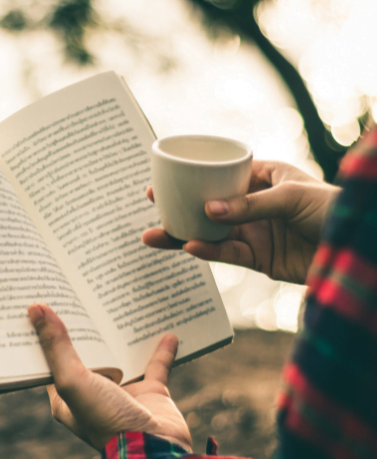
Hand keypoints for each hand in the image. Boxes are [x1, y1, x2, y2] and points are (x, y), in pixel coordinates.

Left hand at [28, 303, 190, 451]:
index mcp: (65, 396)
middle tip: (78, 293)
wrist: (155, 448)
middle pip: (87, 353)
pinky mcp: (150, 392)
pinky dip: (161, 349)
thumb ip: (56, 347)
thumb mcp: (73, 381)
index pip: (49, 360)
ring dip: (121, 334)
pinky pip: (156, 365)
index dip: (44, 335)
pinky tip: (167, 331)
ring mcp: (123, 392)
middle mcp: (92, 393)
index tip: (39, 305)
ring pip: (120, 355)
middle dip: (84, 327)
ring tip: (118, 302)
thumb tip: (35, 310)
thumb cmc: (106, 420)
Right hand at [143, 160, 339, 283]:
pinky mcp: (259, 259)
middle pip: (208, 205)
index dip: (192, 176)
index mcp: (264, 178)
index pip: (221, 174)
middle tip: (151, 206)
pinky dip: (208, 252)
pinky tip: (190, 247)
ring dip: (183, 234)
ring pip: (211, 233)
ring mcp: (255, 232)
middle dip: (178, 207)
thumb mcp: (292, 197)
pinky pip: (228, 255)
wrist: (358, 252)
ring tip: (154, 236)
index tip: (164, 178)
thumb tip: (208, 210)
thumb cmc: (335, 209)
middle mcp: (255, 204)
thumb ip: (250, 205)